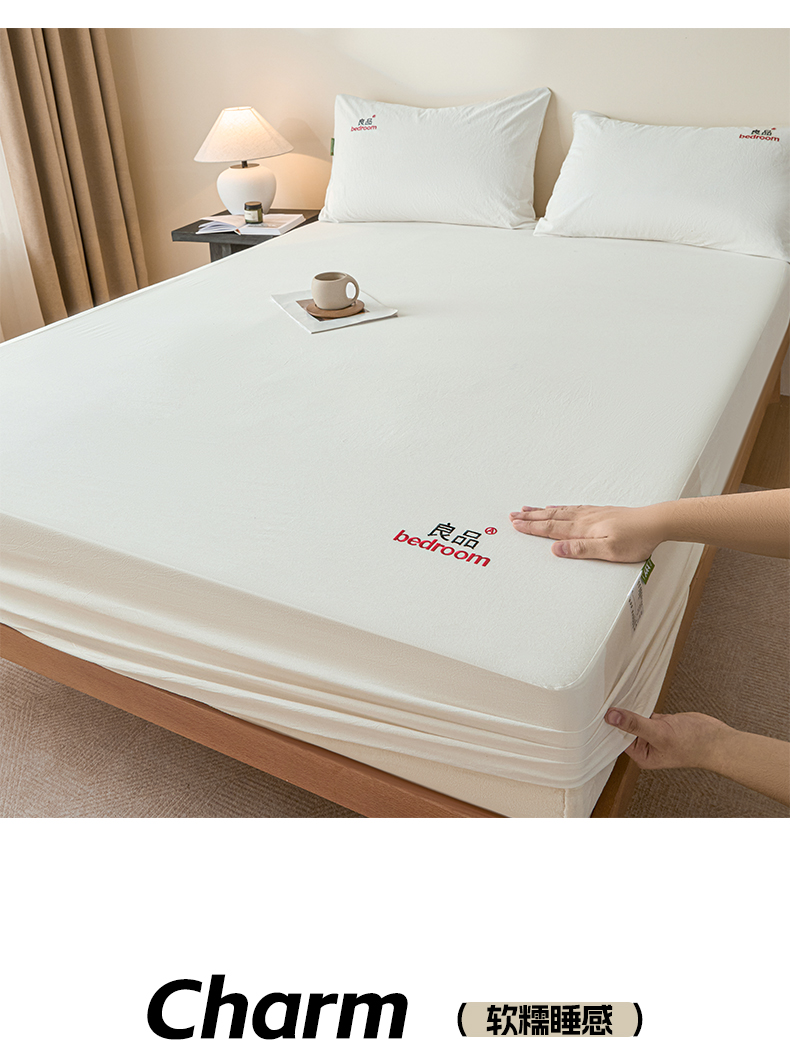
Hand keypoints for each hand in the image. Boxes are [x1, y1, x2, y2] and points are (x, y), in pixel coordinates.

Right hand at [509, 504, 665, 561]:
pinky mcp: (600, 512)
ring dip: (541, 511)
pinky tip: (556, 507)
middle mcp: (585, 518)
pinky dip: (559, 508)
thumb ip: (580, 549)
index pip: (551, 528)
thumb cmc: (636, 539)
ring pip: (560, 511)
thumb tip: (555, 549)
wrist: (656, 522)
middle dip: (531, 517)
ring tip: (527, 509)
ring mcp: (592, 514)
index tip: (515, 525)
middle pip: (551, 517)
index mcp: (584, 529)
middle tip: (513, 515)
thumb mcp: (609, 550)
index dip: (532, 527)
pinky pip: (572, 508)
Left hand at [604, 707, 727, 769]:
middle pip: (624, 728)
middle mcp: (645, 746)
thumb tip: (611, 717)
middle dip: (617, 716)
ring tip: (612, 693)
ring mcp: (653, 734)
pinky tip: (631, 695)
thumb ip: (635, 724)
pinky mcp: (661, 723)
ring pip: (634, 719)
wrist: (717, 739)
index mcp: (642, 756)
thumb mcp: (659, 733)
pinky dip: (640, 705)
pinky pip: (645, 712)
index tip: (595, 711)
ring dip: (628, 709)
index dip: (608, 726)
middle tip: (600, 698)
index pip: (617, 739)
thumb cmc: (693, 744)